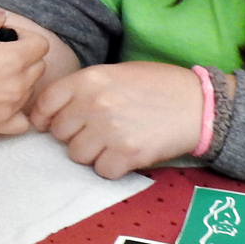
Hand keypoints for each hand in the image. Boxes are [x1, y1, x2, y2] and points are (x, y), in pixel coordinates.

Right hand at [0, 10, 48, 141]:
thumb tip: (1, 18)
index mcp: (14, 59)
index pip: (41, 44)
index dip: (26, 36)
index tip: (8, 37)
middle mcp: (18, 85)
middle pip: (38, 67)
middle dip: (24, 57)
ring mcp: (10, 108)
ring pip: (29, 90)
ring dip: (20, 81)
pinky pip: (22, 120)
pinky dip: (17, 110)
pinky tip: (2, 101)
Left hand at [30, 61, 202, 178]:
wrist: (200, 104)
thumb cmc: (159, 86)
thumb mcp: (117, 72)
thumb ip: (85, 88)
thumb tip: (55, 110)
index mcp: (90, 79)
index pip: (45, 103)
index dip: (44, 117)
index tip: (49, 125)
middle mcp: (95, 103)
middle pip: (59, 133)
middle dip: (74, 135)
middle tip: (97, 131)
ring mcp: (110, 130)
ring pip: (77, 155)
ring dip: (92, 154)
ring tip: (114, 142)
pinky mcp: (127, 154)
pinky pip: (102, 171)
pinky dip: (113, 167)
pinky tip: (127, 154)